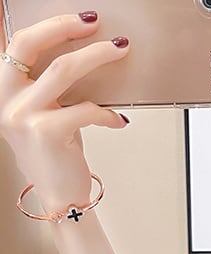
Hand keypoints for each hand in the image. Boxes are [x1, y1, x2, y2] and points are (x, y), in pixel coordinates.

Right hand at [0, 10, 129, 210]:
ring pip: (63, 70)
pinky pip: (86, 109)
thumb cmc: (57, 156)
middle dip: (68, 29)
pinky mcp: (46, 132)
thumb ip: (53, 90)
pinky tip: (119, 121)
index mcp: (4, 90)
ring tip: (119, 51)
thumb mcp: (47, 115)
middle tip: (99, 26)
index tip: (78, 18)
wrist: (61, 198)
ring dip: (97, 56)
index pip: (17, 44)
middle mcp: (6, 100)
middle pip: (35, 47)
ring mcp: (23, 116)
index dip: (48, 25)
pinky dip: (107, 113)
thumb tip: (86, 58)